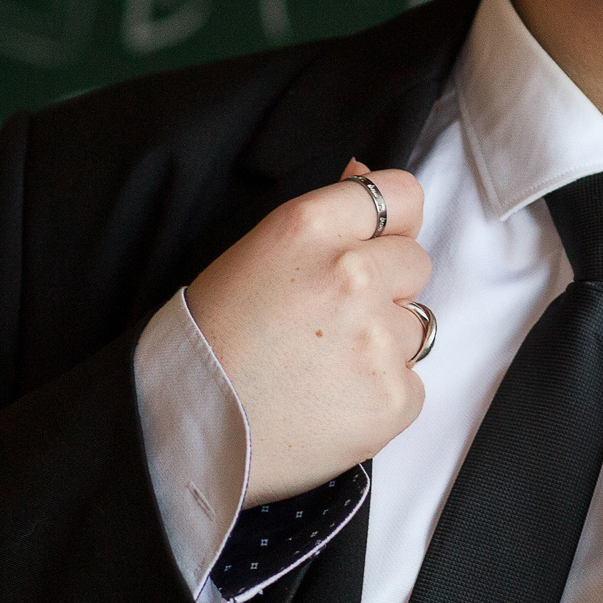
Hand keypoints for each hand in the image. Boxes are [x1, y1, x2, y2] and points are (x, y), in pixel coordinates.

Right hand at [184, 159, 431, 504]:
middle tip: (329, 321)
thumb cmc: (210, 340)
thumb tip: (363, 172)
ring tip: (322, 367)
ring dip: (382, 344)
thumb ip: (322, 217)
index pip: (400, 195)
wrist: (186, 430)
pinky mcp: (393, 397)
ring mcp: (376, 339)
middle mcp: (351, 274)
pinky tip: (331, 403)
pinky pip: (412, 385)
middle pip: (415, 262)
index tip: (376, 246)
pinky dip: (380, 396)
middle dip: (386, 287)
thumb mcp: (253, 254)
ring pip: (414, 327)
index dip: (391, 225)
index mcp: (309, 227)